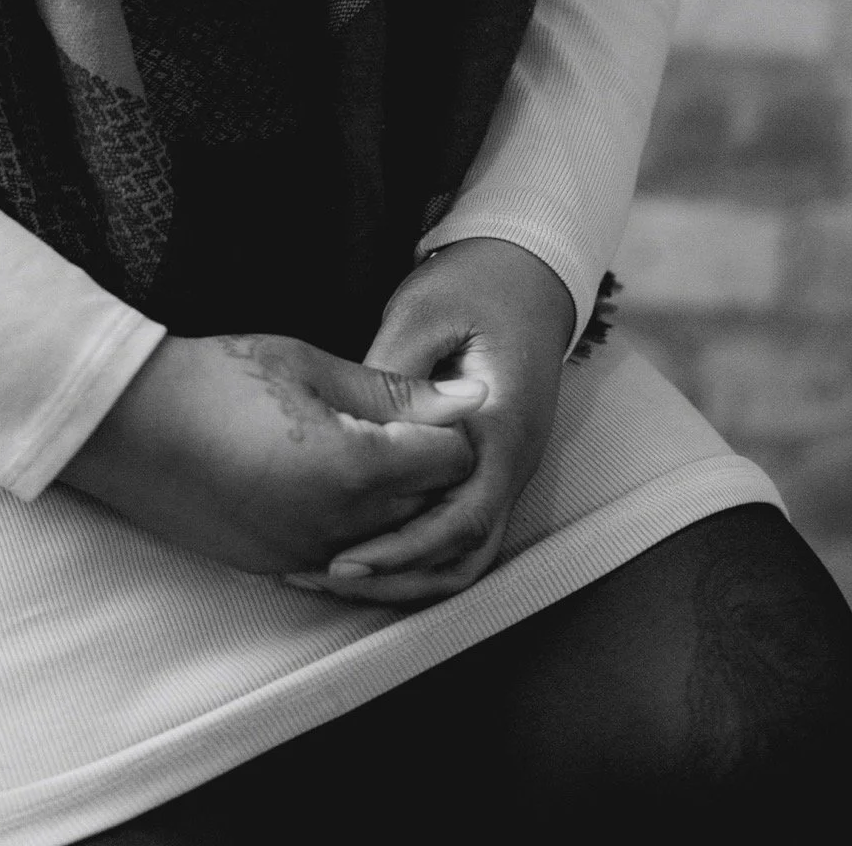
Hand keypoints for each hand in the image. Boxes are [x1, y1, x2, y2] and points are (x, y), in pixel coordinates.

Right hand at [58, 329, 485, 577]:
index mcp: (355, 467)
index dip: (447, 426)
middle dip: (427, 467)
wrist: (126, 425)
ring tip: (361, 451)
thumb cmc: (214, 377)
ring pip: (392, 542)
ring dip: (393, 503)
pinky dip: (354, 532)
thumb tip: (472, 398)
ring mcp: (309, 556)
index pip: (452, 462)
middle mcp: (341, 527)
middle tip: (397, 420)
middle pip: (430, 508)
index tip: (419, 399)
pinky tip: (326, 489)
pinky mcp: (279, 570)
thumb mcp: (306, 365)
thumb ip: (394, 389)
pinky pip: (346, 563)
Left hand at [305, 237, 576, 608]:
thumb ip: (395, 373)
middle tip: (324, 576)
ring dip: (406, 573)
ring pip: (464, 554)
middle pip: (464, 554)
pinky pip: (458, 529)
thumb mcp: (427, 312)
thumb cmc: (476, 286)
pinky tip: (364, 544)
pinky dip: (416, 549)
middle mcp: (512, 462)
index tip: (344, 561)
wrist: (527, 275)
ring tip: (335, 572)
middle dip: (397, 577)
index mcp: (502, 427)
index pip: (460, 517)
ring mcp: (504, 469)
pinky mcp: (486, 468)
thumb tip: (353, 429)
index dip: (402, 549)